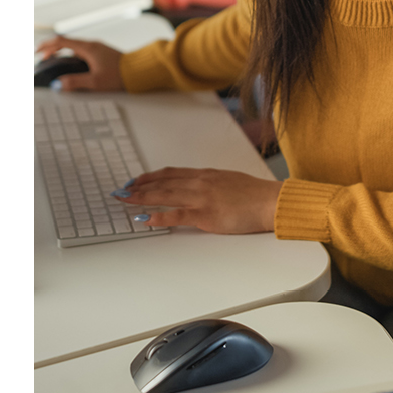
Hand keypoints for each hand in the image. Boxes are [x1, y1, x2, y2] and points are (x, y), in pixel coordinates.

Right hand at [35, 35, 124, 90]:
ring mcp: (98, 47)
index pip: (62, 42)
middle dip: (52, 48)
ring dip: (62, 51)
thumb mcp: (95, 82)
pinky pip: (82, 49)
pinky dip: (71, 53)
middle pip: (67, 42)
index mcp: (88, 48)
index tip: (38, 52)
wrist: (138, 71)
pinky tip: (71, 62)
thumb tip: (58, 84)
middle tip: (42, 57)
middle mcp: (92, 45)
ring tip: (54, 59)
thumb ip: (75, 82)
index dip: (47, 46)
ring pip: (74, 45)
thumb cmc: (119, 75)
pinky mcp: (102, 52)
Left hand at [112, 167, 280, 233]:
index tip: (136, 180)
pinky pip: (177, 215)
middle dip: (139, 186)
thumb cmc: (256, 194)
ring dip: (142, 198)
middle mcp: (201, 182)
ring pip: (165, 195)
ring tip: (125, 200)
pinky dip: (159, 216)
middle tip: (122, 191)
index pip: (172, 173)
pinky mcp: (206, 215)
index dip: (151, 176)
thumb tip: (200, 189)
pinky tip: (145, 219)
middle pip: (163, 182)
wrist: (271, 202)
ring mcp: (202, 198)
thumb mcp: (231, 182)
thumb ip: (213, 184)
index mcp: (207, 175)